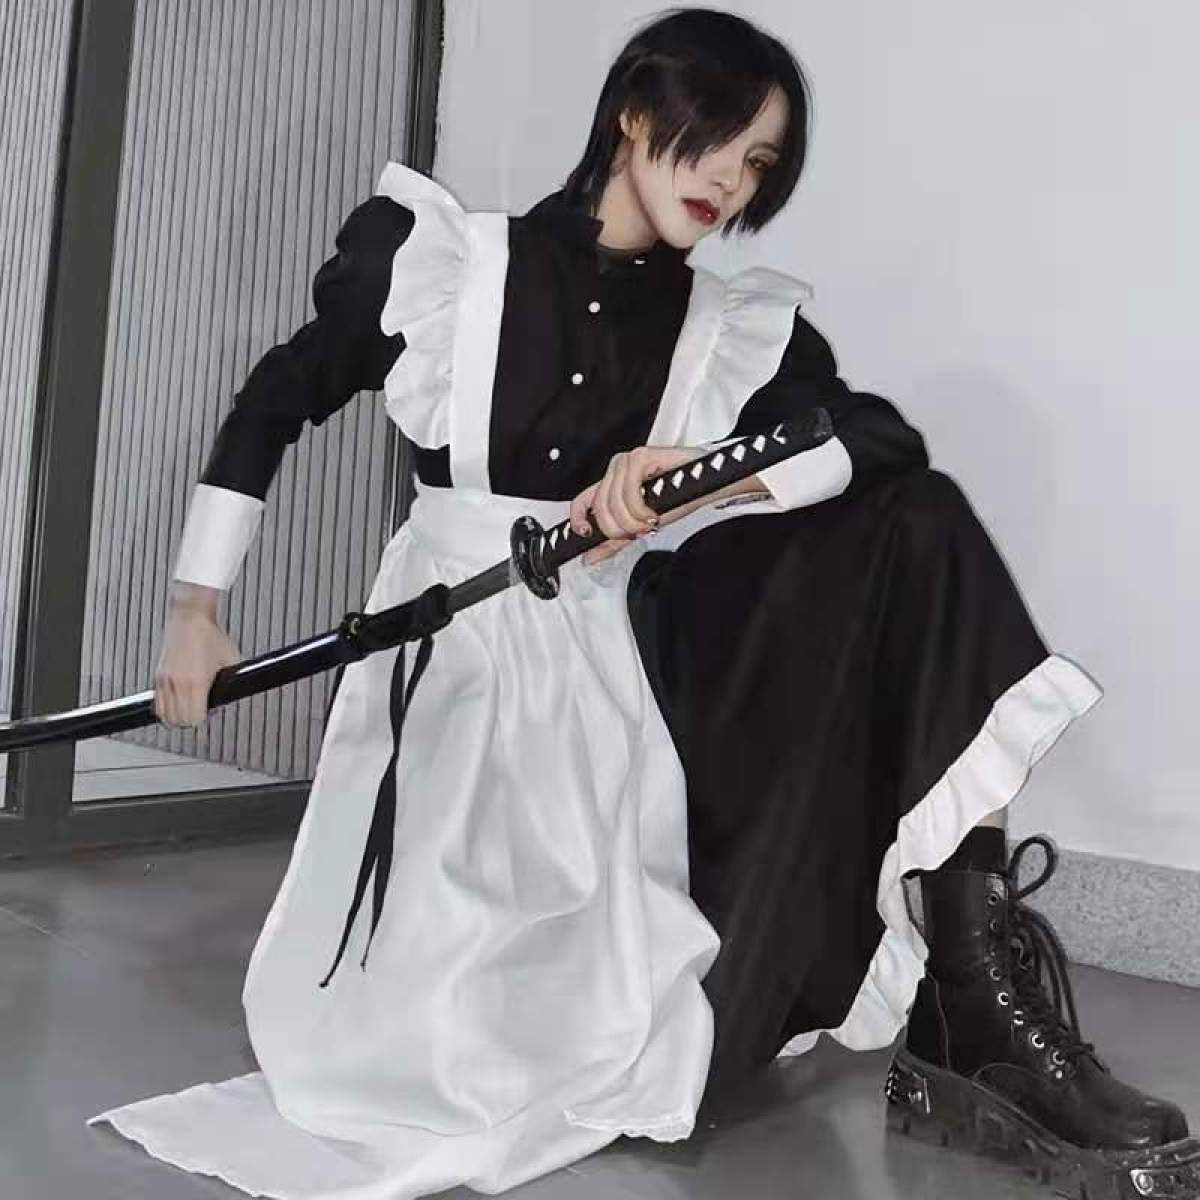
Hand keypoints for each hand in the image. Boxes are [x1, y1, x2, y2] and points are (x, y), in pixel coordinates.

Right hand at [152, 604, 242, 727]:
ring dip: (177, 718)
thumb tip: (233, 695)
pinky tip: (176, 705)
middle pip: (179, 721)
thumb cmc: (212, 636)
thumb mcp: (231, 661)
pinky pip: (157, 704)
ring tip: (188, 712)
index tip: (209, 714)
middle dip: (191, 722)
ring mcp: (166, 680)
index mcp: (197, 682)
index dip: (203, 720)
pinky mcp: (158, 676)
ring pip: (165, 716)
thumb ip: (231, 681)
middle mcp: (179, 683)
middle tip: (200, 713)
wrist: (191, 618)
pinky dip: (166, 709)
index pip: (195, 718)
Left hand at [570, 445, 703, 565]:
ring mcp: (628, 462)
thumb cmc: (679, 497)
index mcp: (613, 484)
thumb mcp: (640, 526)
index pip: (582, 500)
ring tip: (649, 522)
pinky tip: (653, 512)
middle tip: (638, 532)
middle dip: (619, 529)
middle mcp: (617, 471)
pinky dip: (641, 508)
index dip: (577, 519)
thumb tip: (590, 557)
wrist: (708, 483)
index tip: (585, 534)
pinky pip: (629, 491)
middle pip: (600, 508)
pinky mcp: (642, 456)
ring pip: (614, 502)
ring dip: (633, 521)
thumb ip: (614, 542)